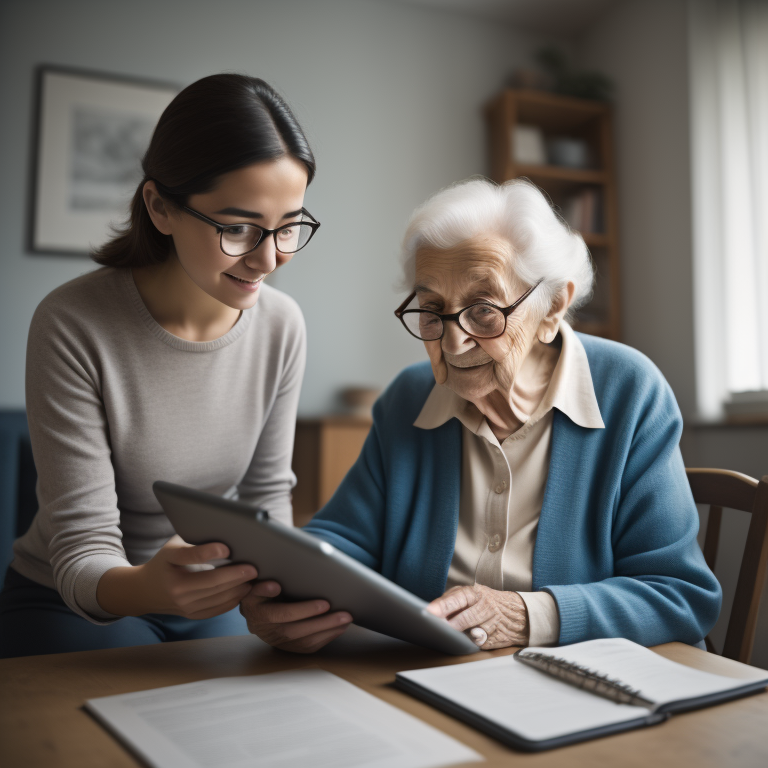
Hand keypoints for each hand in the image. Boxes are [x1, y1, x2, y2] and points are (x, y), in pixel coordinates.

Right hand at [97, 535, 256, 618]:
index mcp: (169, 563)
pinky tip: (245, 589)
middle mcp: (176, 588)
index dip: (208, 552)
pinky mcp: (192, 614)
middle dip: (236, 575)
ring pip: (218, 597)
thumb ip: (195, 542)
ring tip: (255, 578)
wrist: (145, 591)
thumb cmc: (166, 561)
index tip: (227, 547)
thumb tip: (227, 534)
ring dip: (240, 588)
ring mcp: (184, 605)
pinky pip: (218, 608)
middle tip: (255, 567)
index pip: (189, 556)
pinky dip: (234, 599)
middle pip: (211, 582)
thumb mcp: (174, 545)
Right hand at [239, 581, 352, 652]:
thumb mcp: (255, 586)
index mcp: (258, 614)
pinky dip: (326, 638)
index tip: (324, 603)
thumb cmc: (259, 593)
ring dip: (328, 632)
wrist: (254, 610)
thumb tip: (274, 586)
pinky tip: (340, 628)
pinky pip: (308, 647)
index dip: (303, 610)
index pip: (282, 614)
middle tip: (345, 614)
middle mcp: (267, 632)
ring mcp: (278, 643)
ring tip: (347, 620)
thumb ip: (262, 587)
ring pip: (305, 642)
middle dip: (323, 623)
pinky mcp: (289, 648)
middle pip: (297, 631)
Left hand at [426, 585, 528, 649]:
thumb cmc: (485, 602)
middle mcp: (485, 607)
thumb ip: (451, 601)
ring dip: (461, 636)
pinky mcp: (497, 640)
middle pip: (465, 618)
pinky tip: (470, 640)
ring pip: (474, 634)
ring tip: (452, 635)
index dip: (442, 606)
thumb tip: (432, 611)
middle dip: (451, 625)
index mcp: (475, 593)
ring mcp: (492, 624)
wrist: (516, 613)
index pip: (457, 599)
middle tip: (438, 628)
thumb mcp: (469, 595)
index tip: (429, 612)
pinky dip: (472, 644)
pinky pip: (480, 645)